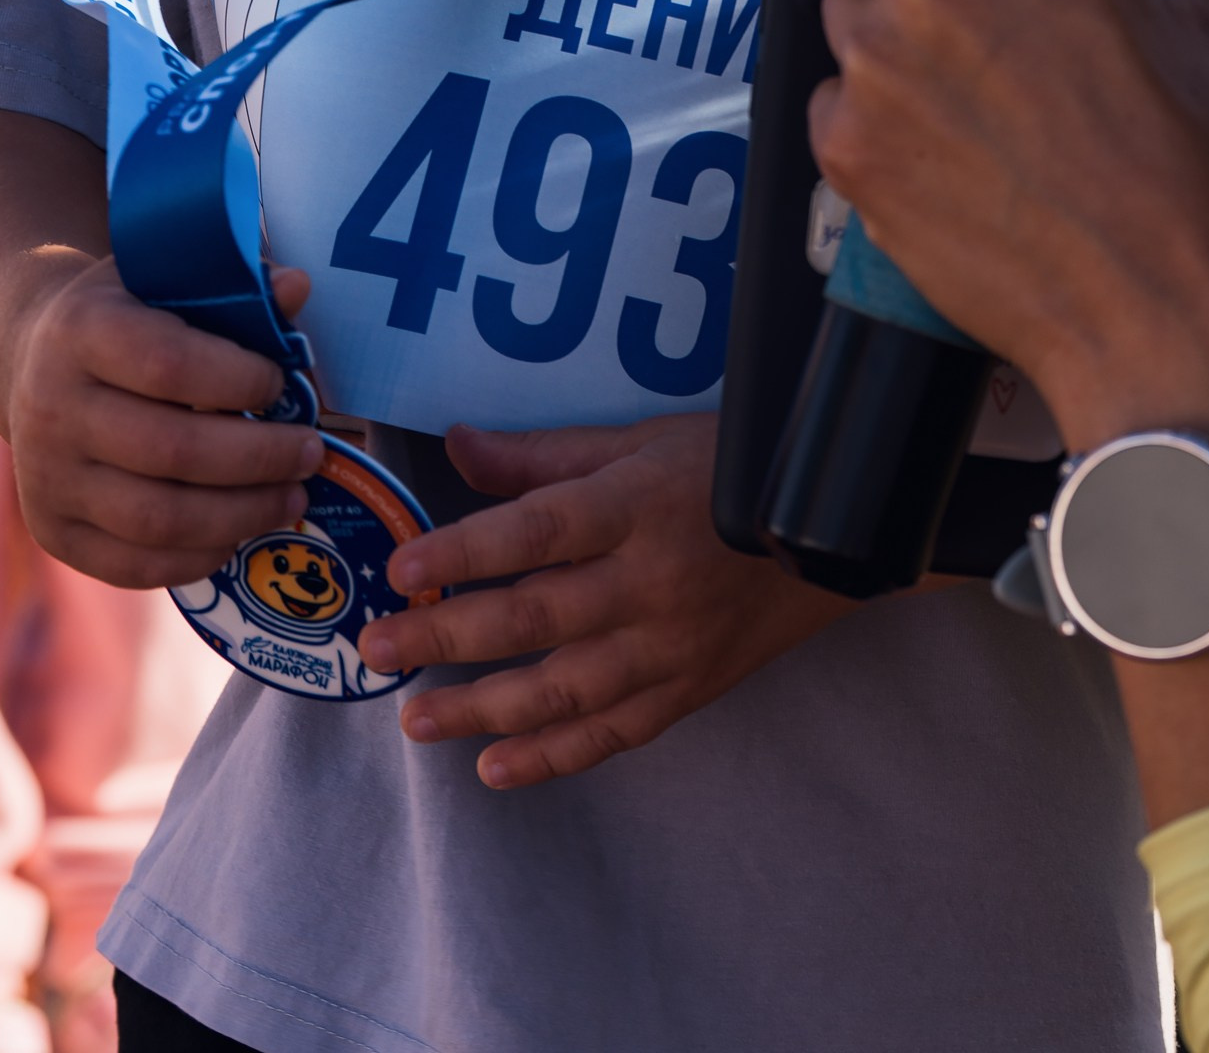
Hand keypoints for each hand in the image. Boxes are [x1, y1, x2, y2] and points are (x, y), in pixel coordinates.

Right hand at [5, 260, 319, 587]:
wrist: (33, 362)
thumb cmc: (126, 316)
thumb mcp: (166, 281)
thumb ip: (234, 287)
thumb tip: (297, 288)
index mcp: (81, 332)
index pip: (169, 366)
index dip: (238, 380)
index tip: (281, 384)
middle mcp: (52, 408)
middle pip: (171, 451)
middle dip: (258, 457)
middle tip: (309, 452)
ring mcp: (47, 478)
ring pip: (157, 518)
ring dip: (241, 514)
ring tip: (292, 499)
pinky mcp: (53, 532)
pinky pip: (133, 565)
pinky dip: (198, 557)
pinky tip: (240, 534)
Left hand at [360, 414, 848, 787]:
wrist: (830, 538)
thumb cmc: (726, 472)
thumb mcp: (642, 441)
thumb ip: (546, 455)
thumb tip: (457, 444)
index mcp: (636, 506)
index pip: (538, 533)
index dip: (468, 553)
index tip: (402, 569)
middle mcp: (650, 583)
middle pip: (536, 618)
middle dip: (449, 636)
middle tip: (378, 647)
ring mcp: (670, 647)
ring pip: (564, 691)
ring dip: (482, 710)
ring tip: (415, 720)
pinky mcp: (687, 691)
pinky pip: (611, 735)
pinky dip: (551, 758)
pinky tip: (494, 767)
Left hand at [728, 0, 1208, 458]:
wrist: (1156, 307)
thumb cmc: (1189, 164)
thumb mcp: (1201, 17)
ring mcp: (874, 60)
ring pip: (834, 4)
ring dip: (871, 21)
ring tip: (950, 80)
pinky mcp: (846, 146)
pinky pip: (837, 99)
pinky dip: (872, 112)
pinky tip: (944, 150)